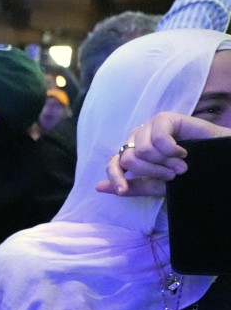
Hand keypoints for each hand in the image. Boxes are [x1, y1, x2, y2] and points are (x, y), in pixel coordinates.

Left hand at [96, 112, 230, 196]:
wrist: (211, 161)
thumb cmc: (183, 172)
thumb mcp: (155, 185)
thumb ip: (130, 186)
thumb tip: (98, 187)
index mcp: (131, 154)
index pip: (113, 164)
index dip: (116, 178)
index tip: (123, 191)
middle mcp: (136, 139)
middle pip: (129, 159)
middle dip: (152, 172)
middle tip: (172, 174)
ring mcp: (149, 127)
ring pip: (143, 150)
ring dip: (166, 162)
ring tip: (180, 164)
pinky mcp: (164, 119)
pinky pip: (159, 138)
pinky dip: (173, 150)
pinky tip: (183, 151)